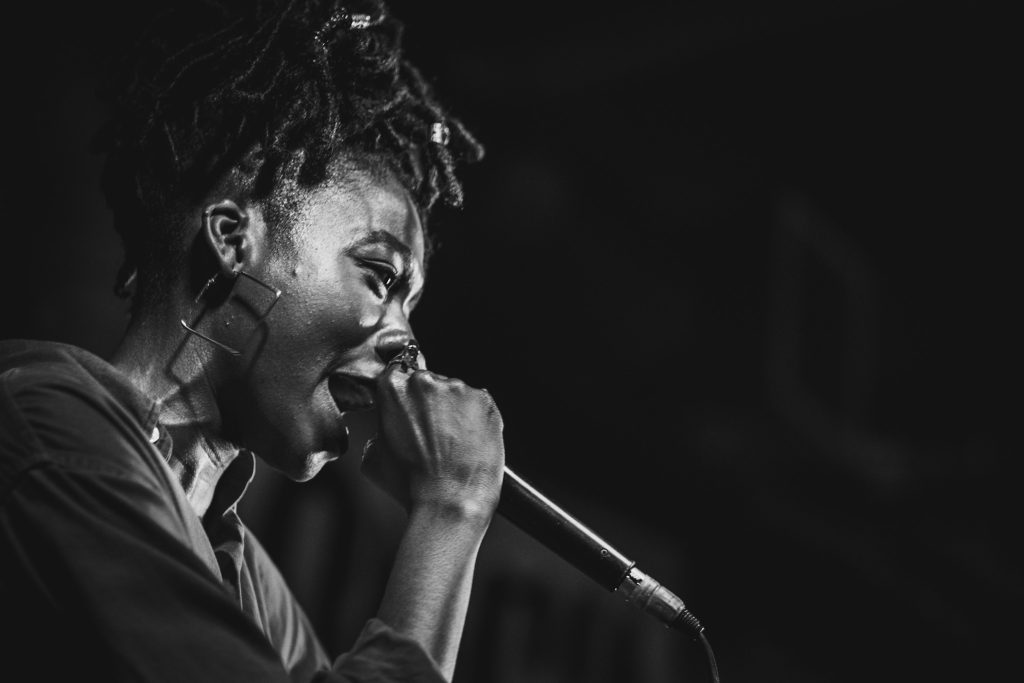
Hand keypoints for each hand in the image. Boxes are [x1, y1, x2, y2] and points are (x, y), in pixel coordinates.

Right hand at [362, 365, 504, 521]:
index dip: (405, 394)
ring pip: (454, 392)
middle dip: (430, 403)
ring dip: (454, 409)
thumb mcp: (372, 457)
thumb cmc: (410, 485)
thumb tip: (385, 429)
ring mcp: (457, 389)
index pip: (397, 373)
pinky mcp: (484, 400)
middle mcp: (425, 382)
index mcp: (393, 387)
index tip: (412, 408)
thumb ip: (377, 430)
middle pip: (428, 382)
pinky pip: (478, 403)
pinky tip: (469, 441)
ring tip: (453, 442)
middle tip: (432, 433)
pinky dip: (476, 418)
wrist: (449, 501)